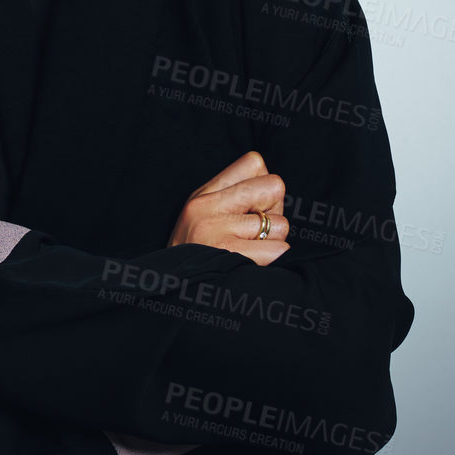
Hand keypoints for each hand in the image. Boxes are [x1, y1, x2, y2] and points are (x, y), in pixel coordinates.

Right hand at [167, 150, 289, 265]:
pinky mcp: (230, 255)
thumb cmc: (197, 255)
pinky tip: (253, 265)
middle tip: (255, 231)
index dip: (263, 184)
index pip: (254, 162)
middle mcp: (206, 206)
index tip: (251, 207)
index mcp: (203, 194)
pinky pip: (279, 249)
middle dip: (274, 210)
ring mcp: (216, 230)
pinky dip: (274, 259)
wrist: (173, 292)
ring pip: (281, 223)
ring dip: (273, 241)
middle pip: (275, 186)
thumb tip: (275, 189)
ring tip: (249, 251)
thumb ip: (232, 196)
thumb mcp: (202, 216)